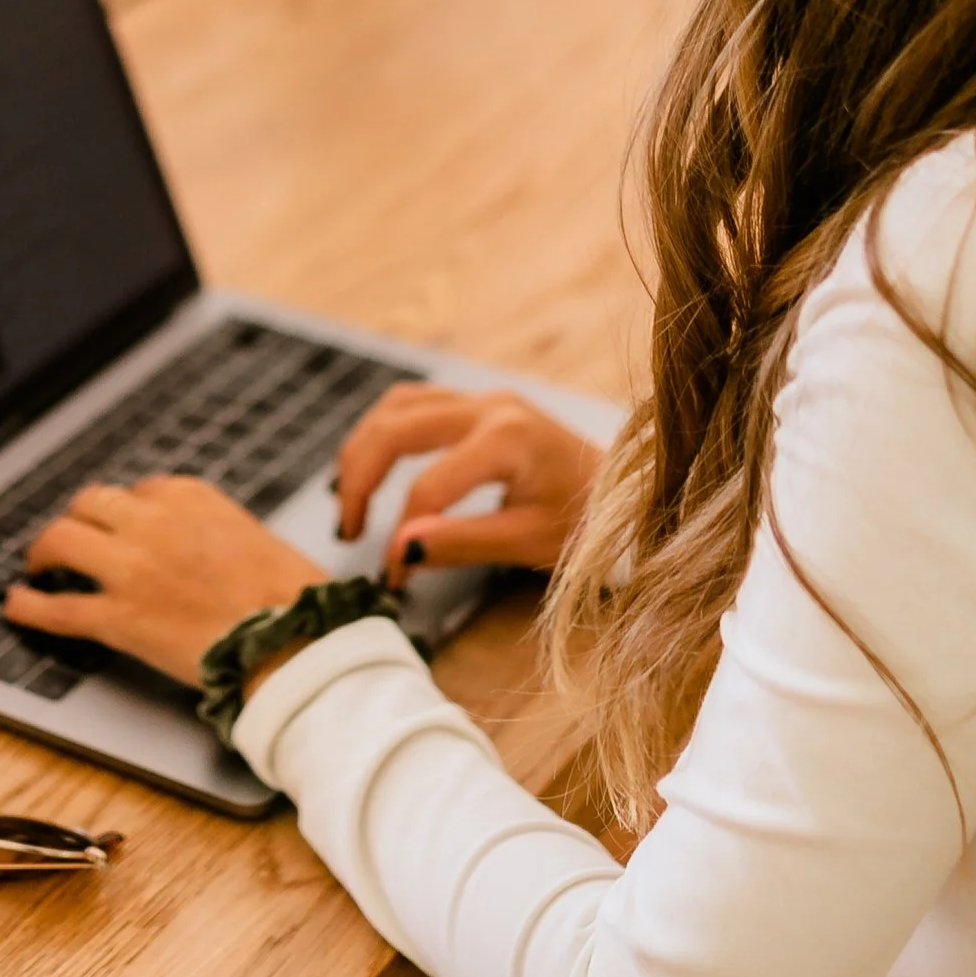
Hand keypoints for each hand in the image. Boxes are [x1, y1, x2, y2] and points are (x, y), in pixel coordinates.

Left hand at [4, 478, 319, 686]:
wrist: (295, 640)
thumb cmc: (290, 597)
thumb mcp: (251, 537)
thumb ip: (210, 529)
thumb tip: (192, 546)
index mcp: (189, 495)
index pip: (139, 491)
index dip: (125, 514)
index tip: (120, 526)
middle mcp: (152, 521)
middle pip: (91, 504)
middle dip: (78, 520)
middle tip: (70, 539)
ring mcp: (130, 568)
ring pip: (62, 541)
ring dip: (44, 551)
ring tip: (37, 565)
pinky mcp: (117, 617)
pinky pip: (57, 608)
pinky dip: (28, 606)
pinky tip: (15, 604)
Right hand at [333, 385, 603, 579]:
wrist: (628, 491)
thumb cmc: (585, 519)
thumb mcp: (528, 541)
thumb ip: (462, 542)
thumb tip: (399, 553)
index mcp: (507, 440)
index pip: (428, 488)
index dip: (400, 536)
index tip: (392, 577)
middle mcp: (491, 407)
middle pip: (395, 429)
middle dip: (359, 480)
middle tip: (347, 530)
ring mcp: (484, 399)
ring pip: (397, 407)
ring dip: (363, 449)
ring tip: (349, 499)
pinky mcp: (481, 403)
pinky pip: (414, 403)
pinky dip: (384, 432)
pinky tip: (373, 466)